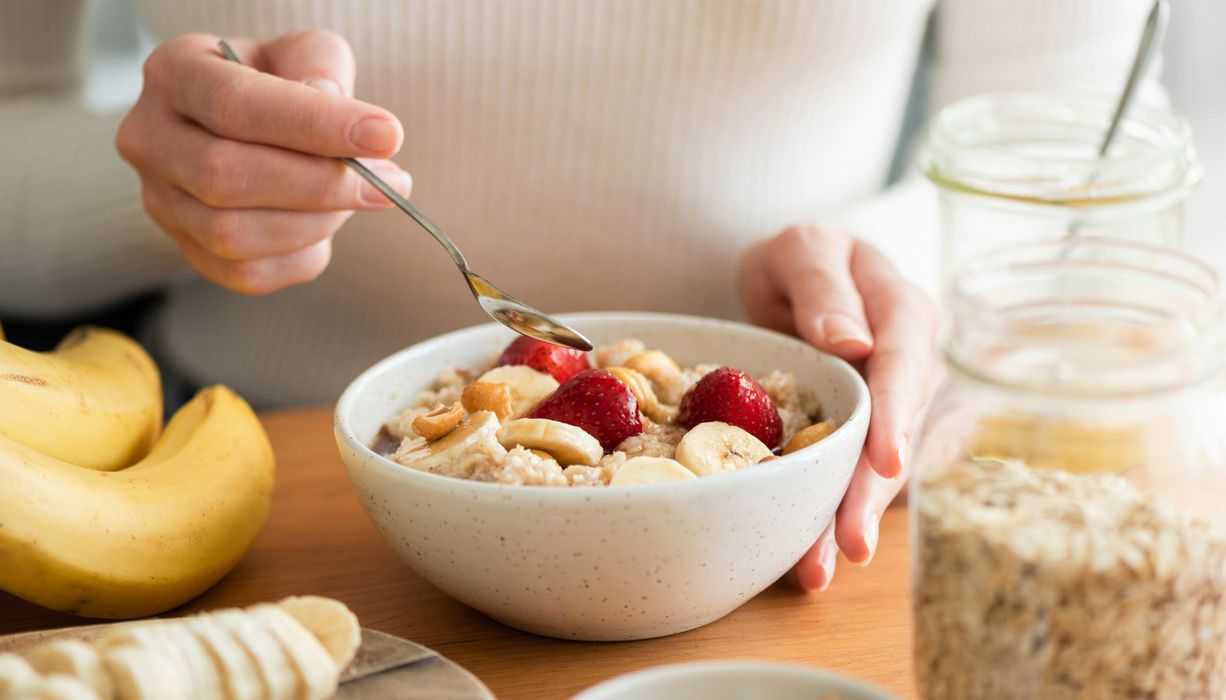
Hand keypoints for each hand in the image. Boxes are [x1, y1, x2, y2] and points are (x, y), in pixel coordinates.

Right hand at [117, 31, 410, 293]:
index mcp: (173, 74)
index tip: (385, 136)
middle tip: (390, 181)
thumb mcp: (304, 54)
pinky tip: (326, 224)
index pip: (235, 105)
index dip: (314, 125)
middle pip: (225, 177)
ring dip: (317, 222)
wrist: (251, 128)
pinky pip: (249, 274)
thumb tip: (335, 112)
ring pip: (234, 235)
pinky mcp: (189, 252)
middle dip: (320, 185)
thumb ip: (320, 68)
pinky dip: (303, 254)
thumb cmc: (281, 85)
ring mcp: (161, 202)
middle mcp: (150, 139)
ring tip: (362, 196)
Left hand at [739, 225, 939, 590]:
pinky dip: (831, 515)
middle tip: (850, 543)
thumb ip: (823, 284)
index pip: (905, 365)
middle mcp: (910, 366)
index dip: (897, 414)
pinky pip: (854, 477)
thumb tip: (853, 341)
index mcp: (902, 312)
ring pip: (878, 468)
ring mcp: (893, 406)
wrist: (795, 277)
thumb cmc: (802, 258)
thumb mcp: (802, 248)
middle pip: (897, 432)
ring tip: (818, 570)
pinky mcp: (868, 436)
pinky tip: (809, 557)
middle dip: (872, 492)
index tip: (885, 460)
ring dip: (849, 518)